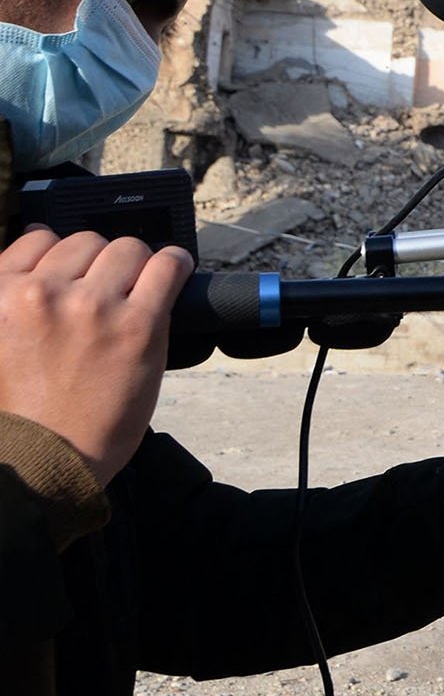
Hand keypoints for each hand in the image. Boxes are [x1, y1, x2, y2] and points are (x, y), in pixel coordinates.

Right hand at [0, 226, 193, 485]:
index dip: (61, 254)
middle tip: (109, 290)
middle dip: (99, 263)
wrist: (48, 457)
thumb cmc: (22, 408)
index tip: (75, 270)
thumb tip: (40, 246)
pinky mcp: (138, 324)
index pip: (38, 238)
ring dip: (136, 265)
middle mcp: (41, 293)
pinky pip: (168, 267)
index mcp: (0, 295)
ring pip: (127, 249)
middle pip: (86, 242)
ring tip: (139, 288)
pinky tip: (175, 272)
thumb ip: (12, 299)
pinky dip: (175, 264)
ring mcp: (92, 306)